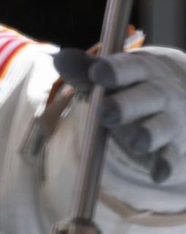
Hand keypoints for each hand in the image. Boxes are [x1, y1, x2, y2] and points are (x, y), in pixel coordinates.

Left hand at [54, 47, 185, 182]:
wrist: (180, 92)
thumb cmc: (131, 83)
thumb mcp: (111, 73)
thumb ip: (84, 68)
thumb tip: (59, 58)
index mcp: (140, 70)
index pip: (128, 68)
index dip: (113, 71)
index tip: (96, 73)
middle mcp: (158, 93)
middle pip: (145, 98)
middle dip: (126, 105)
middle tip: (105, 111)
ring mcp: (168, 120)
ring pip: (160, 127)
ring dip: (148, 134)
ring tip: (136, 142)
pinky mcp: (173, 146)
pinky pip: (171, 157)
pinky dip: (165, 165)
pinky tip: (157, 174)